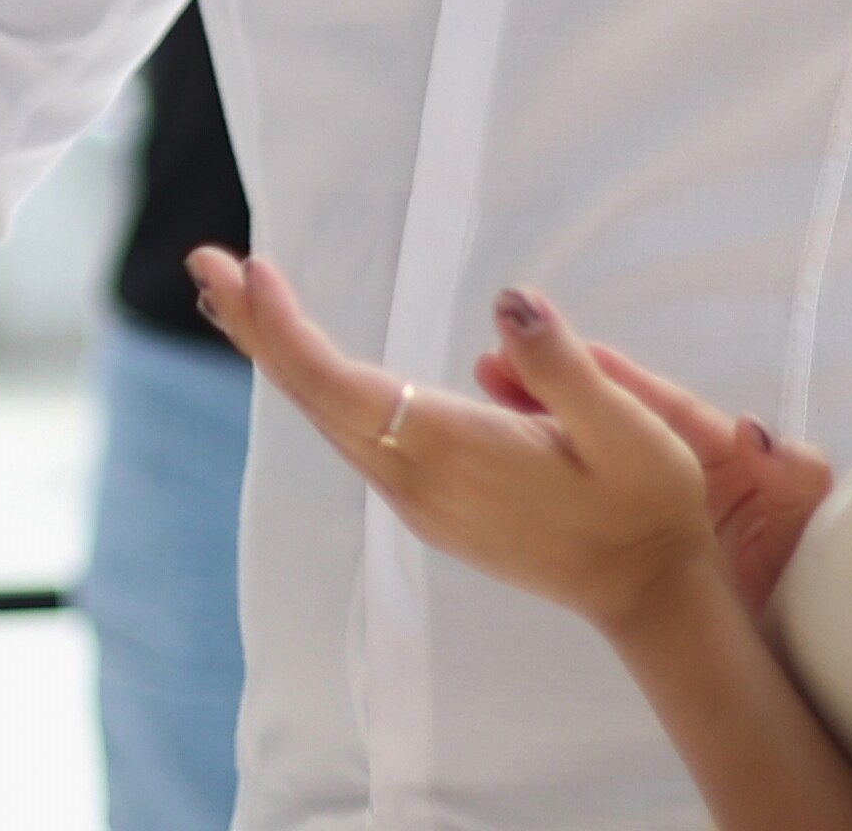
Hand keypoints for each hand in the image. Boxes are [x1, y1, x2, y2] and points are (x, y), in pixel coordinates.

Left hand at [193, 248, 807, 642]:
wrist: (647, 589)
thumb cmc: (644, 502)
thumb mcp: (628, 429)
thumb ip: (563, 366)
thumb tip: (509, 302)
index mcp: (452, 452)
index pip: (340, 384)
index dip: (286, 329)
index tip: (253, 269)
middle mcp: (416, 478)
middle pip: (313, 396)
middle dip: (255, 327)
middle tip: (203, 262)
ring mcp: (416, 496)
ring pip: (326, 415)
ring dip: (276, 353)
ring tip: (231, 295)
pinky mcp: (426, 500)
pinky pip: (350, 431)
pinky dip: (312, 383)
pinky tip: (297, 356)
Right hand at [471, 310, 835, 612]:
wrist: (790, 652)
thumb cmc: (807, 577)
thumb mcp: (804, 517)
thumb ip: (794, 471)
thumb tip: (751, 429)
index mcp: (721, 450)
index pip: (659, 404)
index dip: (612, 374)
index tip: (560, 348)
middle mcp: (679, 465)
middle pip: (610, 415)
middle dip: (556, 386)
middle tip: (495, 363)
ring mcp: (649, 502)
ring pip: (587, 450)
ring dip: (539, 421)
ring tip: (486, 395)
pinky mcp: (629, 537)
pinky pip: (583, 494)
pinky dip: (546, 469)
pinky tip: (505, 457)